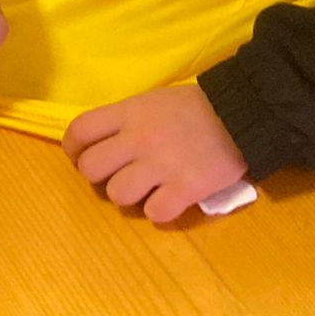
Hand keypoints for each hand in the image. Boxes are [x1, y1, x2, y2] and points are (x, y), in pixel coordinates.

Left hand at [62, 85, 246, 222]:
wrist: (242, 114)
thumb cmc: (192, 108)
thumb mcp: (151, 102)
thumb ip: (124, 121)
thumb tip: (99, 145)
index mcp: (128, 112)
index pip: (79, 130)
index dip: (73, 149)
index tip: (81, 156)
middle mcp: (138, 138)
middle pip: (91, 169)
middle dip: (99, 177)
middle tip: (118, 175)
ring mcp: (161, 164)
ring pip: (118, 195)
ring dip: (130, 197)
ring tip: (148, 189)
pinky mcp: (186, 188)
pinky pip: (155, 213)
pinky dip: (160, 211)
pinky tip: (171, 199)